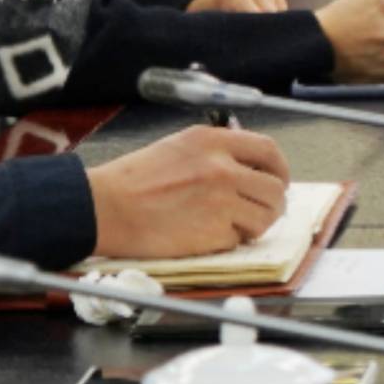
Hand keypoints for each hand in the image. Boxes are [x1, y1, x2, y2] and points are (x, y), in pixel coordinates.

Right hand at [89, 124, 294, 261]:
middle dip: (273, 203)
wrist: (104, 207)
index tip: (278, 180)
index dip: (279, 169)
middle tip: (261, 211)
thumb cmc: (132, 180)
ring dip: (255, 225)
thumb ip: (216, 153)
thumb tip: (250, 169)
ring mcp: (220, 201)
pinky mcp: (213, 232)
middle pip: (274, 189)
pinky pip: (238, 240)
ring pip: (264, 218)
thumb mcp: (178, 148)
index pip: (268, 150)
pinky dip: (228, 242)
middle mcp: (222, 168)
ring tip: (234, 225)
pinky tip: (206, 235)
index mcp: (212, 141)